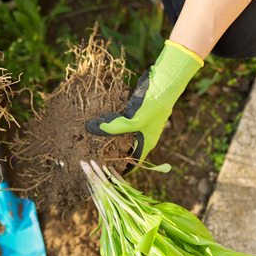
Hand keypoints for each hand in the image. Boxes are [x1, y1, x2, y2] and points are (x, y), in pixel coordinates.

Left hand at [86, 40, 203, 171]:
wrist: (165, 83)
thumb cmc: (153, 106)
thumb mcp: (133, 121)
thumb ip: (113, 128)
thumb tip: (90, 128)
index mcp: (146, 143)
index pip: (134, 162)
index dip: (122, 169)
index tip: (107, 172)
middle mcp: (143, 135)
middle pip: (126, 148)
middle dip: (112, 152)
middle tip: (94, 155)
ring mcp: (140, 123)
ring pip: (122, 134)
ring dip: (110, 136)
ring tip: (92, 140)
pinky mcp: (135, 111)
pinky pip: (121, 121)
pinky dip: (111, 122)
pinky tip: (99, 121)